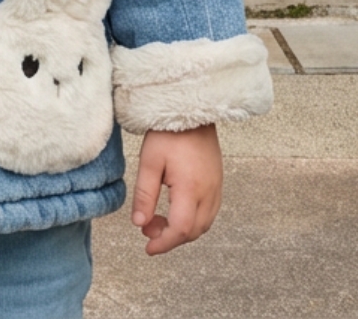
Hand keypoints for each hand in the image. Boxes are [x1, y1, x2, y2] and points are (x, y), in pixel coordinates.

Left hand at [131, 123, 222, 255]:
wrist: (191, 110)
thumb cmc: (168, 133)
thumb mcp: (149, 162)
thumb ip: (145, 195)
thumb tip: (139, 224)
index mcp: (191, 189)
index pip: (181, 229)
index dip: (164, 243)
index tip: (148, 248)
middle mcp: (209, 193)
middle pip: (194, 231)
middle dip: (170, 237)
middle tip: (148, 230)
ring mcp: (217, 188)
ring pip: (203, 223)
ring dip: (182, 230)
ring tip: (158, 220)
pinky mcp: (218, 182)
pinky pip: (209, 212)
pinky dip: (193, 219)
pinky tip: (176, 210)